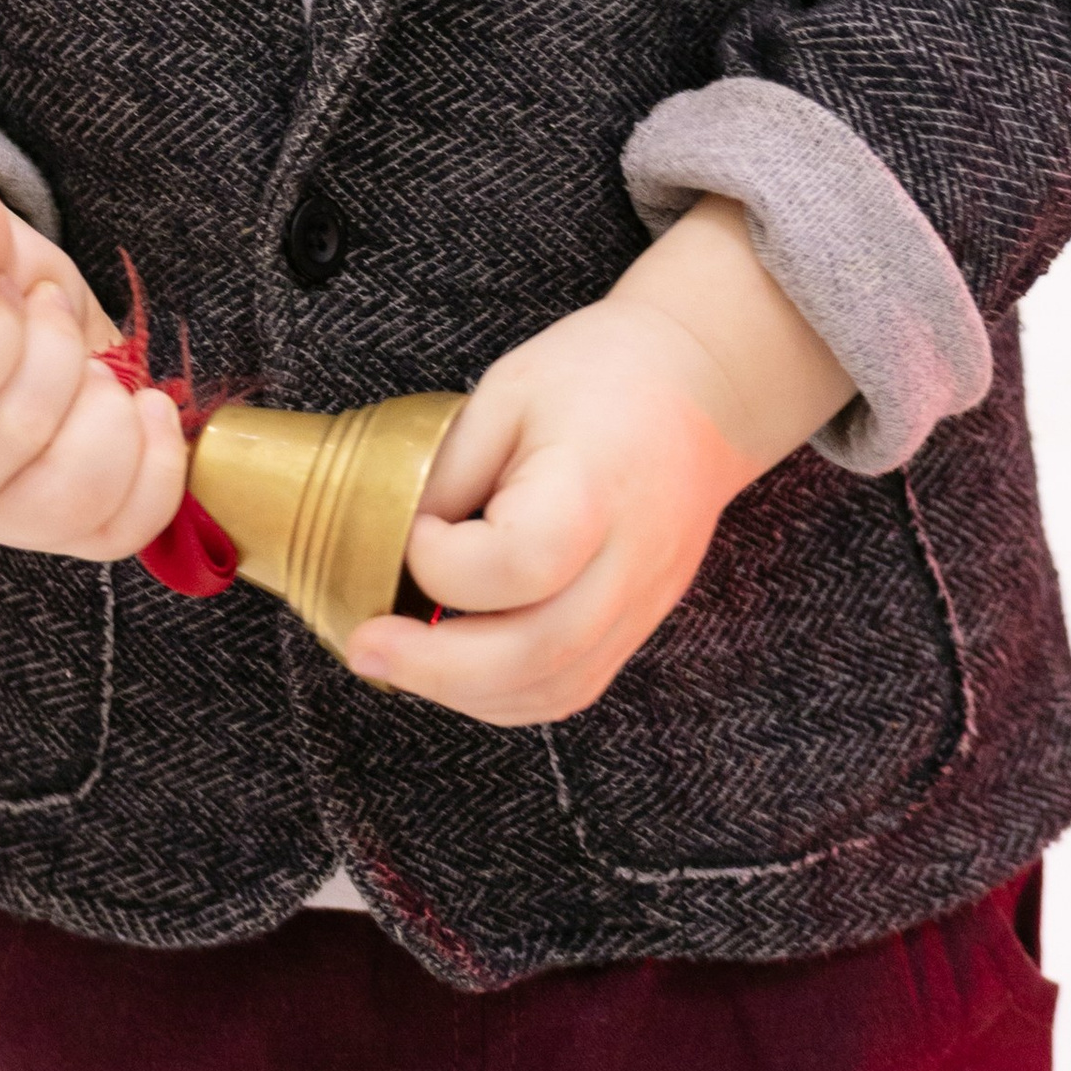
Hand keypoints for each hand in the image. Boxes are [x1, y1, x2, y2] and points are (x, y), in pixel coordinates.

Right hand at [0, 169, 187, 562]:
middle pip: (19, 431)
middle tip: (56, 318)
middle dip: (62, 350)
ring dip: (112, 414)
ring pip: (75, 495)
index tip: (13, 291)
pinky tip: (146, 408)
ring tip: (99, 373)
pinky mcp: (62, 534)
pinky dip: (158, 466)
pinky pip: (124, 531)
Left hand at [347, 198, 853, 725]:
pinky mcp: (638, 624)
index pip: (517, 564)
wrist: (703, 387)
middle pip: (538, 654)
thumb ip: (448, 471)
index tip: (413, 529)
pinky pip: (573, 686)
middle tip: (367, 645)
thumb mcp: (506, 391)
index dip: (443, 561)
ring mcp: (642, 604)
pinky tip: (458, 670)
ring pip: (556, 688)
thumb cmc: (603, 375)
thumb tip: (391, 542)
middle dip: (435, 668)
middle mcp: (628, 563)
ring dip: (466, 693)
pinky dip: (507, 695)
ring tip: (402, 662)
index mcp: (591, 490)